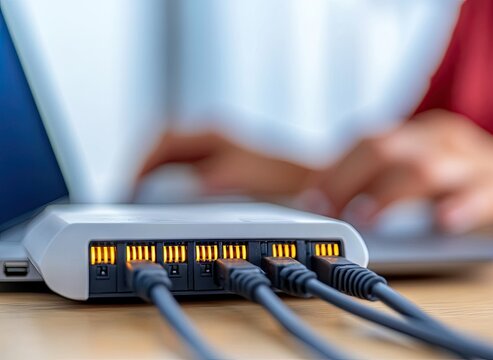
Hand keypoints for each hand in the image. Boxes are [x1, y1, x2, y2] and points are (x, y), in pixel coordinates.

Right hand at [138, 130, 312, 195]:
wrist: (310, 186)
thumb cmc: (280, 180)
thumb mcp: (234, 179)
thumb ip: (200, 183)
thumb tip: (168, 193)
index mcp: (209, 133)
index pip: (158, 140)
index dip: (137, 164)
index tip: (127, 187)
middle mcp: (210, 137)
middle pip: (159, 147)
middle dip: (139, 168)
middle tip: (126, 193)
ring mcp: (216, 150)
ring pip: (170, 158)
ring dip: (152, 175)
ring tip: (137, 198)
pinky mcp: (222, 166)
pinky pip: (183, 170)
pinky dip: (167, 182)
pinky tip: (165, 201)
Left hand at [312, 110, 492, 232]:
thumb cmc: (470, 181)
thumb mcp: (424, 175)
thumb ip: (384, 181)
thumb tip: (329, 204)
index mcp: (421, 133)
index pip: (366, 141)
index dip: (332, 170)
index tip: (307, 201)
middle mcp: (445, 140)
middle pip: (386, 149)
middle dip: (346, 179)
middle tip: (322, 212)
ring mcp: (478, 162)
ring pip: (429, 169)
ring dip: (390, 193)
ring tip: (363, 217)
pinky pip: (487, 195)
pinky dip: (463, 206)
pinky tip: (443, 222)